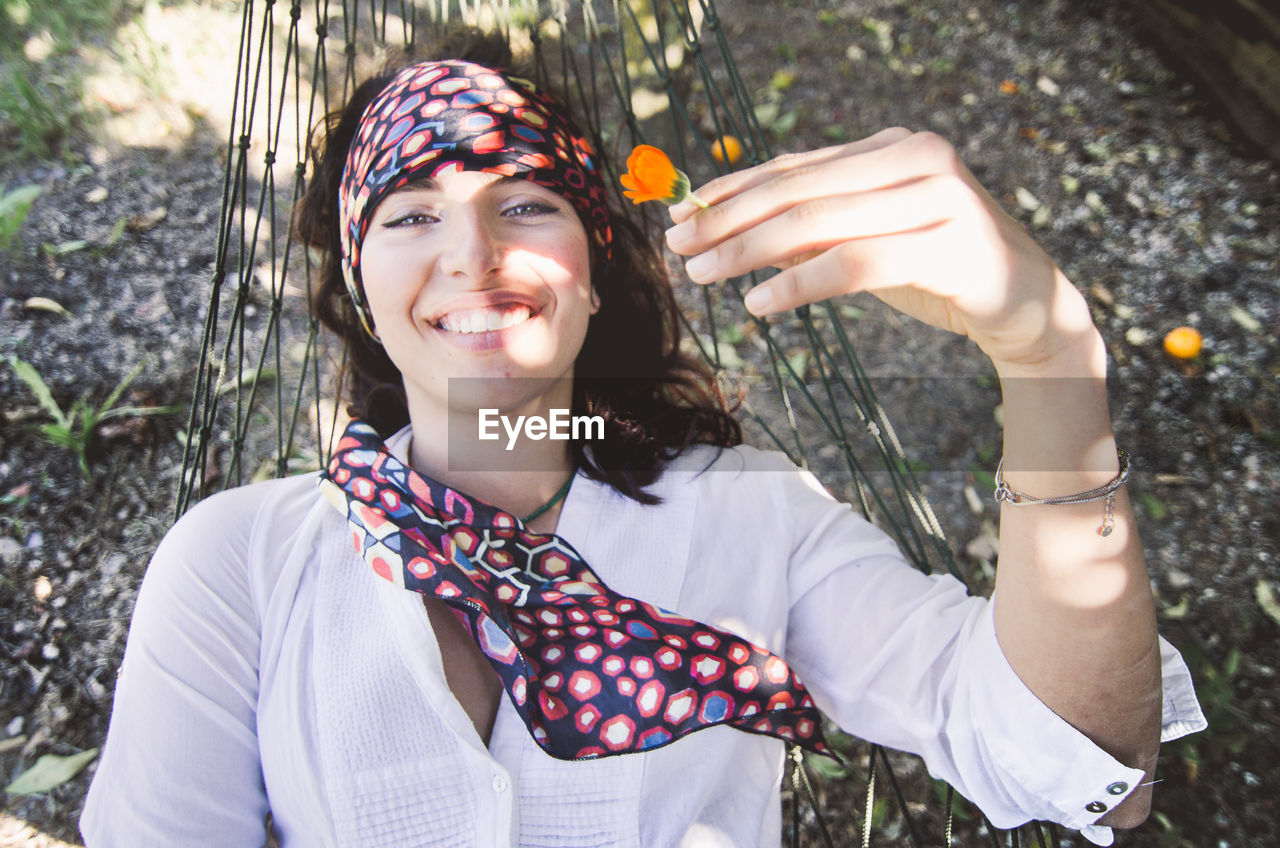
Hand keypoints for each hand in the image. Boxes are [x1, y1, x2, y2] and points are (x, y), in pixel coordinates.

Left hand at [663, 129, 1098, 374]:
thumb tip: (728, 232)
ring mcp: (940, 195)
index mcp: (893, 146)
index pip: (795, 166)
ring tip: (703, 277)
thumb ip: (813, 228)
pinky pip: (856, 262)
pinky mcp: (952, 243)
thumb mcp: (867, 242)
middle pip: (798, 190)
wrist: (1027, 305)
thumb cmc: (938, 271)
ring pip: (820, 222)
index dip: (731, 190)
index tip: (680, 215)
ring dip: (749, 252)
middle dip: (728, 221)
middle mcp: (917, 156)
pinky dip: (800, 282)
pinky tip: (759, 304)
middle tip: (677, 250)